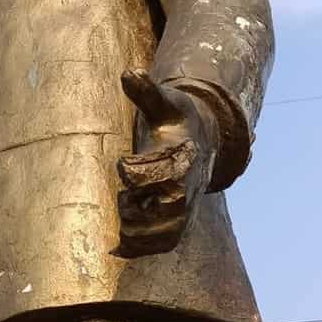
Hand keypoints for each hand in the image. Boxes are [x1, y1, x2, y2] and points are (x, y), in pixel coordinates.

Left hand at [117, 69, 217, 256]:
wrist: (202, 139)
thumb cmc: (175, 119)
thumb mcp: (163, 103)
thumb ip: (146, 92)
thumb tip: (129, 72)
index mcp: (182, 155)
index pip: (164, 170)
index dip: (139, 171)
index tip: (123, 163)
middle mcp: (187, 183)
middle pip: (172, 207)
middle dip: (142, 209)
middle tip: (121, 202)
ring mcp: (184, 204)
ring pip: (170, 232)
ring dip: (142, 236)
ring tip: (119, 231)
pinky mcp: (178, 219)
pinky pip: (165, 243)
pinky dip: (143, 249)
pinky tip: (120, 248)